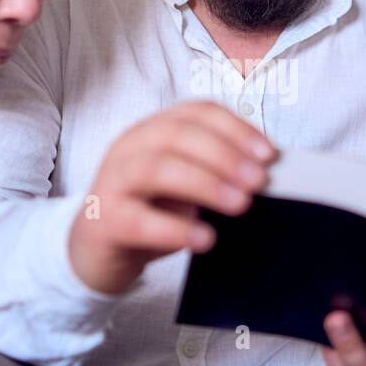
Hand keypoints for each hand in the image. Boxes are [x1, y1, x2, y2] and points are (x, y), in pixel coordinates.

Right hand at [68, 101, 274, 295]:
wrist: (96, 251)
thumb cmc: (148, 212)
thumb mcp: (183, 185)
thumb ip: (214, 172)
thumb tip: (264, 174)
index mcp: (152, 130)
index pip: (196, 113)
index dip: (236, 128)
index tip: (269, 154)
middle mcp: (129, 147)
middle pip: (177, 135)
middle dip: (225, 155)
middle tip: (258, 181)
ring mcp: (112, 182)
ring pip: (156, 168)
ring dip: (205, 183)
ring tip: (239, 204)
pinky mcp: (104, 220)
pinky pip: (139, 220)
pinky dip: (176, 229)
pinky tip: (205, 238)